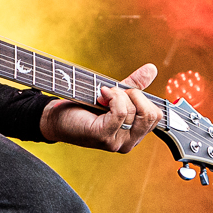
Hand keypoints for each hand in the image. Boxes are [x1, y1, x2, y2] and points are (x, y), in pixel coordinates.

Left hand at [40, 62, 161, 151]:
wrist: (56, 117)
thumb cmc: (83, 107)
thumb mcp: (114, 95)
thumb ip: (134, 85)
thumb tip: (152, 69)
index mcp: (135, 135)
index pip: (157, 116)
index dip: (143, 98)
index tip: (124, 92)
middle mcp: (129, 143)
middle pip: (150, 114)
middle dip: (135, 95)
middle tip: (115, 92)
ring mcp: (116, 142)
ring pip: (133, 111)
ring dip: (118, 94)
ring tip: (103, 95)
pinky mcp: (103, 136)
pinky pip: (120, 113)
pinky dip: (112, 97)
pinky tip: (101, 94)